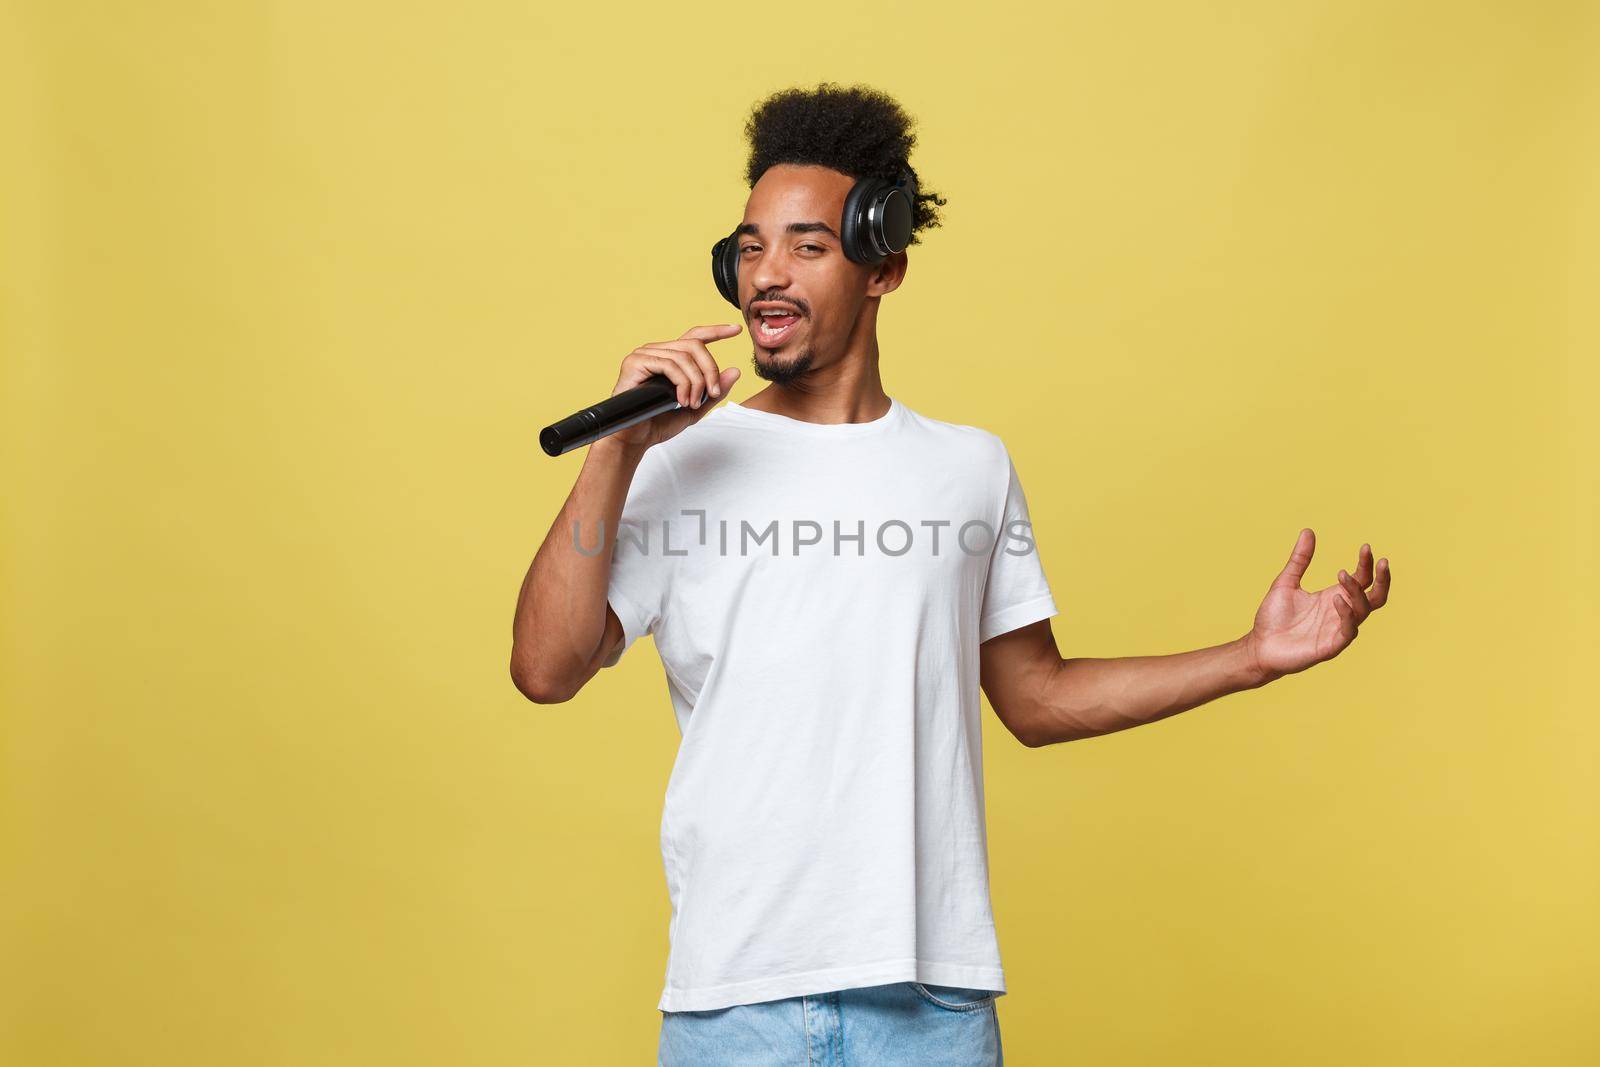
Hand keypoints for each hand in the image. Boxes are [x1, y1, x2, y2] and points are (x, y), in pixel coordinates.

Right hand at [607, 323, 744, 450]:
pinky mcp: (635, 362)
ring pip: (684, 356)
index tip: (736, 329)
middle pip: (694, 345)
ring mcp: (645, 354)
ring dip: (696, 382)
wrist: (635, 439)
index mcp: (670, 358)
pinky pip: (669, 364)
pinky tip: (681, 400)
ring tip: (692, 404)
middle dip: (710, 369)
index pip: (694, 337)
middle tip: (713, 393)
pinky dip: (682, 383)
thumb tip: (736, 371)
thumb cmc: (659, 423)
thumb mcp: (695, 408)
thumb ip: (714, 391)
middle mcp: (657, 351)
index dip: (716, 331)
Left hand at [1244, 528, 1391, 682]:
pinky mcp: (1330, 646)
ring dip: (1357, 592)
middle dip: (1381, 579)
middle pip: (1375, 597)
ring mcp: (1337, 630)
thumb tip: (1308, 530)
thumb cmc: (1273, 617)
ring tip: (1341, 575)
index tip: (1366, 547)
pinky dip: (1346, 614)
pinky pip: (1348, 630)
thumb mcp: (1286, 582)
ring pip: (1363, 611)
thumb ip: (1300, 559)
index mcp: (1334, 597)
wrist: (1259, 646)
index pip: (1362, 579)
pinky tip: (1336, 599)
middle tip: (1381, 561)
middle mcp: (1341, 613)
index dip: (1366, 564)